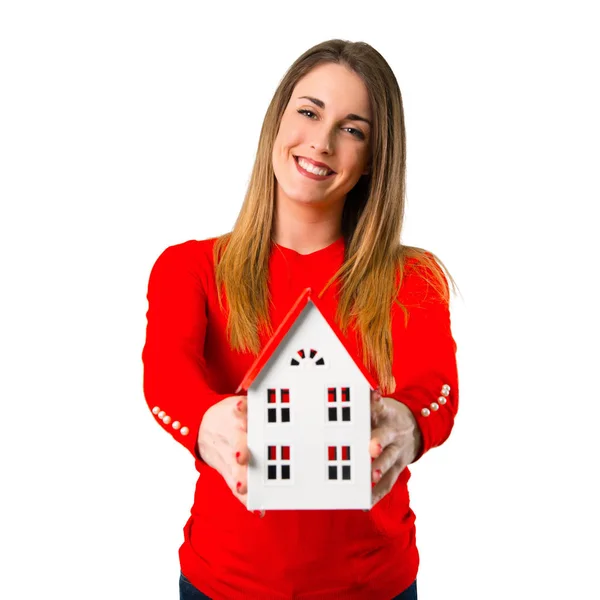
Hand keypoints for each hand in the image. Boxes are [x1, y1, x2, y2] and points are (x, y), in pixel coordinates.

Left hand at [197, 395, 264, 516]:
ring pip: (238, 432)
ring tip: (246, 431)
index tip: (243, 489)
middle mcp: (233, 447)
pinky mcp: (235, 410)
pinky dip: (239, 406)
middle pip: (238, 453)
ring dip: (241, 432)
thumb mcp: (230, 472)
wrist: (201, 425)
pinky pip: (238, 408)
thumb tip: (259, 512)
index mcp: (234, 465)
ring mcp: (234, 428)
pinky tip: (240, 406)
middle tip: (242, 459)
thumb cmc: (224, 450)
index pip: (238, 476)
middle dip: (241, 457)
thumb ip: (245, 490)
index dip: (242, 484)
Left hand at [369, 388, 422, 505]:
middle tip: (371, 447)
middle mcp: (391, 433)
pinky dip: (376, 493)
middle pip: (384, 436)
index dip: (376, 400)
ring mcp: (396, 451)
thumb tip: (335, 396)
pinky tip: (365, 503)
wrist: (415, 425)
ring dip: (380, 469)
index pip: (380, 405)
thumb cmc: (385, 416)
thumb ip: (364, 406)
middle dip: (377, 442)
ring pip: (388, 460)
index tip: (372, 395)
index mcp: (384, 414)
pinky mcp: (398, 467)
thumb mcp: (378, 405)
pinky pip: (388, 482)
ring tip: (371, 477)